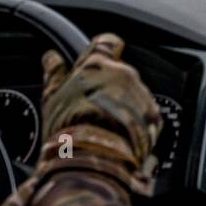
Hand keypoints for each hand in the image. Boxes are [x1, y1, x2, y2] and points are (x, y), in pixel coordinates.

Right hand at [40, 33, 161, 174]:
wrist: (95, 162)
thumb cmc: (69, 132)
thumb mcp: (53, 100)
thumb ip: (55, 74)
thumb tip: (51, 58)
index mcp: (97, 65)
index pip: (107, 42)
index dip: (104, 50)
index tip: (99, 60)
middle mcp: (124, 74)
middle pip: (120, 72)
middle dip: (110, 85)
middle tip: (93, 107)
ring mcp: (141, 94)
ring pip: (133, 93)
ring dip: (124, 104)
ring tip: (105, 127)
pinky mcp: (154, 116)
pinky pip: (146, 113)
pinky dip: (136, 122)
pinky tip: (120, 136)